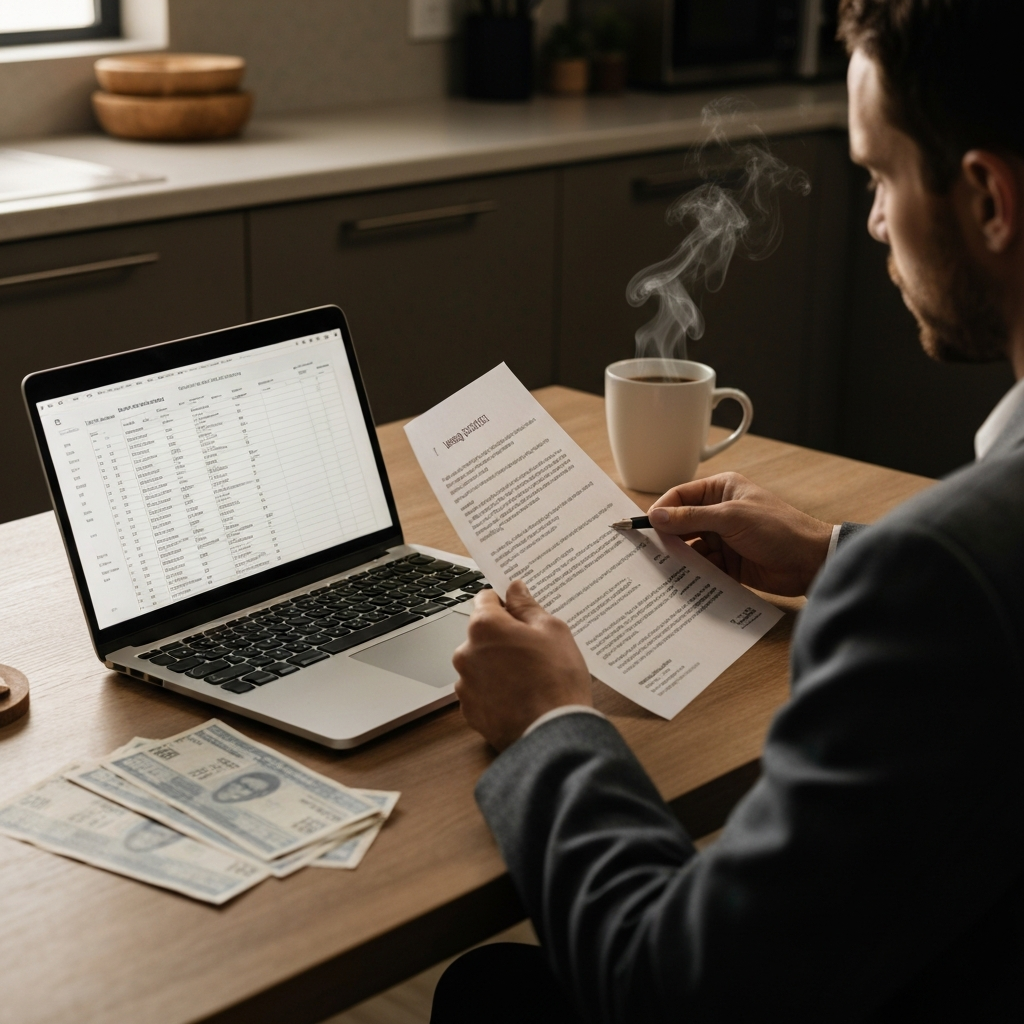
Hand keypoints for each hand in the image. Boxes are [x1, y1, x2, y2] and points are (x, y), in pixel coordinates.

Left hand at [453, 580, 592, 750]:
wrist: (554, 735)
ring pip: (481, 664)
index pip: (485, 599)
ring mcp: (465, 684)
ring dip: (498, 665)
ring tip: (529, 678)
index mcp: (484, 626)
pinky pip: (481, 691)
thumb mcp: (553, 631)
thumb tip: (515, 589)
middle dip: (503, 637)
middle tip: (533, 649)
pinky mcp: (470, 711)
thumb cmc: (557, 680)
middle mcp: (466, 653)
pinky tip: (520, 697)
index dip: (505, 603)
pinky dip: (495, 691)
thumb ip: (528, 606)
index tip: (519, 610)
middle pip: (482, 634)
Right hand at [648, 472, 832, 596]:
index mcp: (720, 491)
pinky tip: (683, 580)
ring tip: (663, 569)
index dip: (662, 510)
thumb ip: (692, 517)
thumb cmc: (778, 529)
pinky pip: (702, 567)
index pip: (680, 496)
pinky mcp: (727, 563)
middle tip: (649, 550)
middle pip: (681, 523)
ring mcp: (723, 539)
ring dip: (680, 557)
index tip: (644, 526)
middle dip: (667, 536)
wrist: (810, 562)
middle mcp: (719, 513)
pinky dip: (693, 573)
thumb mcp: (731, 518)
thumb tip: (657, 516)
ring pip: (690, 547)